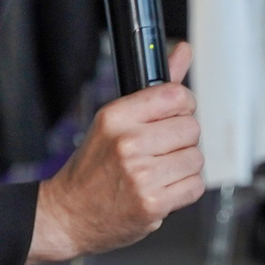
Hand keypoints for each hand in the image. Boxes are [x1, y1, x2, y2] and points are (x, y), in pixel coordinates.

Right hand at [30, 41, 204, 263]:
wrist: (69, 214)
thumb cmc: (93, 168)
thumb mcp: (114, 120)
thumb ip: (155, 88)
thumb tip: (183, 50)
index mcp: (116, 116)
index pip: (176, 96)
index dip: (182, 107)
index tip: (171, 118)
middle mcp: (128, 143)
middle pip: (191, 128)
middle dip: (181, 141)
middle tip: (159, 152)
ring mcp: (141, 174)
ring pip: (195, 158)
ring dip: (183, 167)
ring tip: (158, 172)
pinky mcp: (152, 203)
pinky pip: (194, 186)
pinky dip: (183, 189)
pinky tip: (161, 189)